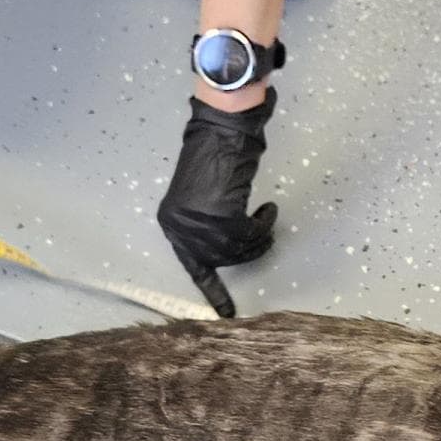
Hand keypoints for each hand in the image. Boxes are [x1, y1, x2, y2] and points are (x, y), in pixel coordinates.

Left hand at [159, 94, 276, 316]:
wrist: (219, 127)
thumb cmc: (211, 154)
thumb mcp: (201, 194)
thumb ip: (208, 219)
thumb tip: (228, 240)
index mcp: (171, 223)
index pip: (193, 266)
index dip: (212, 290)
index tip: (225, 313)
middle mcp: (180, 227)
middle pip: (221, 260)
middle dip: (247, 251)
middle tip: (266, 236)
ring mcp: (199, 222)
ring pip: (237, 249)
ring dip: (259, 236)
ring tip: (267, 217)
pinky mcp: (220, 215)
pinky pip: (250, 234)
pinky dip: (264, 224)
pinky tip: (268, 209)